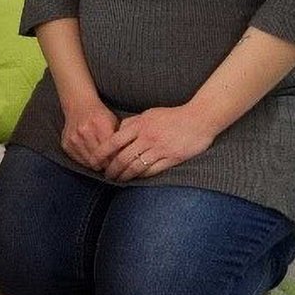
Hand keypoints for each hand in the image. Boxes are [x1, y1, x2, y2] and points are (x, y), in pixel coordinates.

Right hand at [60, 99, 119, 170]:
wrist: (78, 105)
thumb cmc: (99, 114)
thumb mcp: (114, 121)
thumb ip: (119, 138)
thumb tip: (124, 158)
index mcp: (100, 124)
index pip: (111, 152)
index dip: (117, 160)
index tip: (119, 162)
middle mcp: (85, 131)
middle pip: (99, 159)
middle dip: (107, 164)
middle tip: (111, 165)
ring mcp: (73, 138)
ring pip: (89, 162)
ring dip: (96, 164)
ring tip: (102, 161)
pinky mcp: (66, 144)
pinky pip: (79, 161)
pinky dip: (86, 162)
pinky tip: (91, 157)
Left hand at [99, 105, 216, 181]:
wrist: (200, 118)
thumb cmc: (172, 116)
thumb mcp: (149, 114)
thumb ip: (132, 123)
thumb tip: (117, 131)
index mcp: (140, 125)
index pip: (114, 141)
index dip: (101, 153)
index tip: (94, 161)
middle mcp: (147, 137)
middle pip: (123, 158)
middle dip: (111, 169)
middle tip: (106, 175)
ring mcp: (160, 148)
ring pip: (136, 167)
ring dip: (124, 176)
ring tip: (118, 180)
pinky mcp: (172, 158)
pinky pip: (152, 170)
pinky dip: (141, 176)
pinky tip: (136, 179)